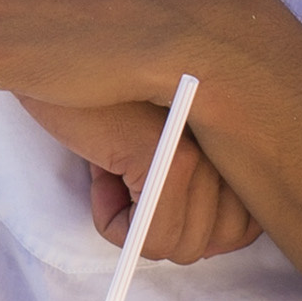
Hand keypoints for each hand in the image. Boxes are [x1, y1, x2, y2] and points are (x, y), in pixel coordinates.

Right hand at [51, 105, 260, 264]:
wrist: (53, 54)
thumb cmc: (103, 99)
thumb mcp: (161, 145)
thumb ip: (202, 187)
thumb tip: (210, 247)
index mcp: (245, 136)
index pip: (248, 227)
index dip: (196, 226)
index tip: (155, 186)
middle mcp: (237, 141)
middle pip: (218, 242)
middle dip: (165, 226)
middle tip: (130, 173)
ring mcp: (207, 149)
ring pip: (182, 246)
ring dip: (136, 223)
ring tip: (116, 164)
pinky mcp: (169, 157)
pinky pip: (146, 236)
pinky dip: (111, 222)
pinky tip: (101, 171)